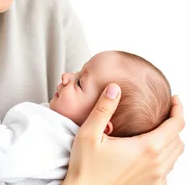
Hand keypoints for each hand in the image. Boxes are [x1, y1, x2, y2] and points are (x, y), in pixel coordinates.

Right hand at [63, 83, 184, 184]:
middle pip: (178, 140)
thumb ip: (103, 109)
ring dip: (172, 139)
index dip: (178, 109)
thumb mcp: (89, 133)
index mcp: (145, 149)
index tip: (174, 99)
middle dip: (175, 122)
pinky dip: (167, 156)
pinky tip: (152, 150)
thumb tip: (114, 88)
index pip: (175, 125)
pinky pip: (168, 170)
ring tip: (161, 127)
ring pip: (176, 155)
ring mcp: (154, 179)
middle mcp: (154, 165)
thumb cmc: (85, 166)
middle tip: (167, 110)